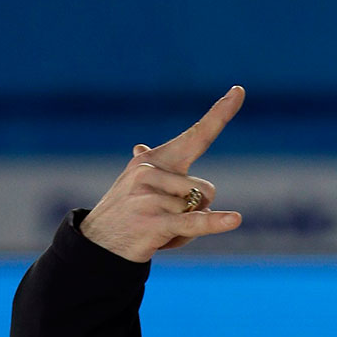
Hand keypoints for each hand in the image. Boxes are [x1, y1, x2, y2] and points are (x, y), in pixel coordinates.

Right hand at [80, 86, 245, 261]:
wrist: (97, 245)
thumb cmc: (124, 214)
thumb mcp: (135, 186)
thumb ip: (150, 168)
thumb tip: (140, 145)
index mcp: (153, 159)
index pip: (196, 135)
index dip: (220, 114)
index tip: (238, 90)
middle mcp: (151, 172)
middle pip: (206, 190)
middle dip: (196, 210)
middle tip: (164, 220)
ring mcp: (152, 197)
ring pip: (200, 211)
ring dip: (187, 229)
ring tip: (158, 231)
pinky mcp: (156, 222)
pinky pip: (195, 221)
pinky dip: (215, 223)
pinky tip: (235, 220)